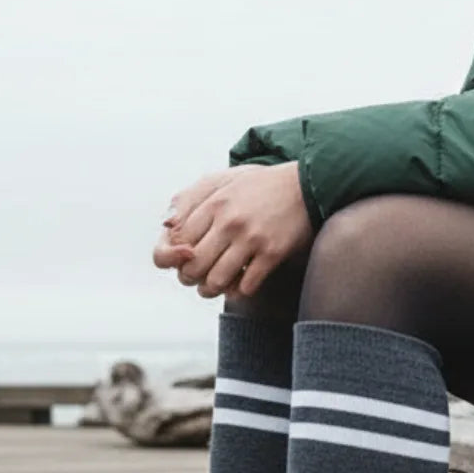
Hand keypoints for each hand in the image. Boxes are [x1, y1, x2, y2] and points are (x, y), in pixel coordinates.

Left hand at [154, 162, 311, 298]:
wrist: (307, 184)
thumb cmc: (261, 185)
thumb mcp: (222, 181)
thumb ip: (191, 199)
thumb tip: (166, 225)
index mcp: (214, 203)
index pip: (177, 241)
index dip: (175, 257)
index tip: (184, 259)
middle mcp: (229, 221)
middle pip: (192, 266)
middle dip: (189, 278)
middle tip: (196, 277)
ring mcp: (251, 238)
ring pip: (215, 281)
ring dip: (211, 290)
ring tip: (214, 287)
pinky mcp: (272, 252)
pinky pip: (246, 286)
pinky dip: (239, 291)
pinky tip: (240, 284)